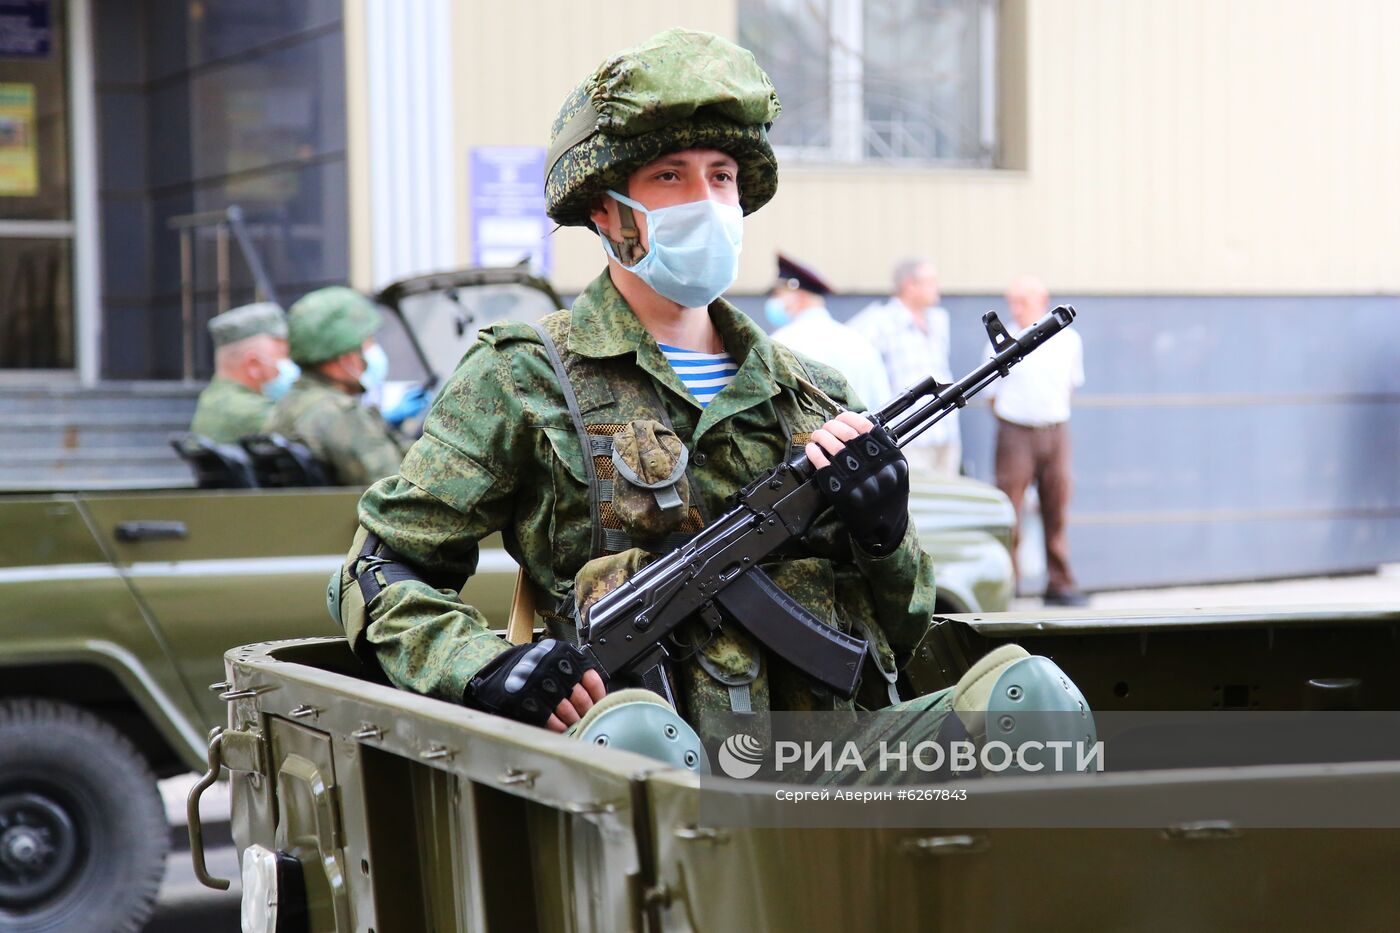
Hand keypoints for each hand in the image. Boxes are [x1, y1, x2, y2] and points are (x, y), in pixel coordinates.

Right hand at [464, 639, 607, 729]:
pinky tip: (559, 730)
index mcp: (560, 653)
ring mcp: (535, 683)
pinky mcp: (523, 700)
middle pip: (579, 697)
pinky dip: (557, 728)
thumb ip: (573, 672)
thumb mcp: (551, 660)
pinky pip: (548, 719)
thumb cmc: (525, 669)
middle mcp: (549, 665)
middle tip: (585, 720)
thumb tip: (598, 698)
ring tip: (573, 727)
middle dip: (584, 713)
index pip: (589, 677)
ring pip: (566, 710)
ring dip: (572, 722)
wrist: (490, 671)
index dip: (596, 697)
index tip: (598, 707)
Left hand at [805, 412, 909, 554]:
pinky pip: (823, 467)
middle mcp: (876, 469)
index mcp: (892, 460)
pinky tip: (812, 449)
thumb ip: (882, 449)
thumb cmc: (890, 496)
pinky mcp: (842, 494)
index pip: (867, 428)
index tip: (840, 417)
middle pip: (848, 436)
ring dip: (821, 436)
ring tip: (817, 435)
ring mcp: (859, 482)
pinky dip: (814, 454)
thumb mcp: (896, 470)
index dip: (849, 419)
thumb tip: (856, 424)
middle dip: (832, 426)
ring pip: (834, 448)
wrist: (885, 528)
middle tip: (826, 427)